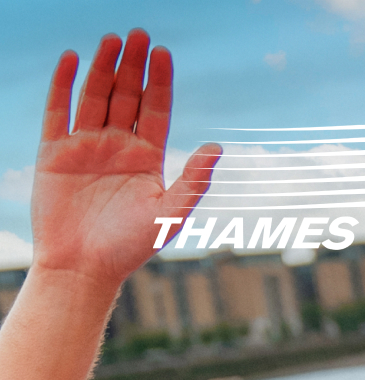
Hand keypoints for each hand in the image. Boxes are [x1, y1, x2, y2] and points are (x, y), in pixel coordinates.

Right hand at [31, 29, 218, 288]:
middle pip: (126, 96)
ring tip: (113, 39)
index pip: (155, 110)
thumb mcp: (168, 214)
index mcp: (146, 160)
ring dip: (103, 68)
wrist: (83, 270)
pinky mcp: (55, 153)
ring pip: (95, 96)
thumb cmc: (129, 249)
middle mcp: (117, 149)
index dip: (159, 82)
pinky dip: (63, 84)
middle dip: (133, 66)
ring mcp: (85, 147)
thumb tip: (218, 147)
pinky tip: (72, 59)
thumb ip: (193, 181)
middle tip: (139, 34)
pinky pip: (58, 110)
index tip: (163, 53)